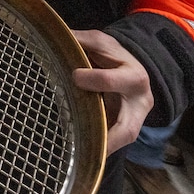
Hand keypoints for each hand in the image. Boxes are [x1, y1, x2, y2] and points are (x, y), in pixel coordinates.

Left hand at [71, 28, 152, 155]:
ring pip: (119, 145)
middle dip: (106, 137)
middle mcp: (138, 106)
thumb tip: (54, 37)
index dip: (94, 80)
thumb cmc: (114, 58)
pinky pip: (110, 146)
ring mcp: (133, 124)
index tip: (75, 76)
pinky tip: (79, 155)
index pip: (114, 81)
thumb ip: (82, 40)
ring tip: (77, 156)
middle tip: (81, 139)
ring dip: (99, 151)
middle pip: (127, 129)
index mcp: (134, 77)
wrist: (134, 72)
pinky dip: (97, 151)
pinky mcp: (123, 134)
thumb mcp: (102, 43)